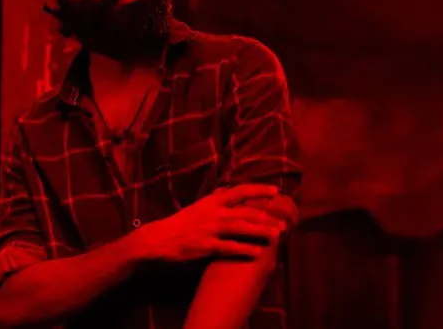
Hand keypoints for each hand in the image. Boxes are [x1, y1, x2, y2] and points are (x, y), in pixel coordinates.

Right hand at [132, 184, 285, 262]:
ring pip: (241, 228)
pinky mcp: (206, 246)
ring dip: (261, 231)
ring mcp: (210, 230)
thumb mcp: (198, 207)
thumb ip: (214, 200)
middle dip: (266, 216)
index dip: (258, 189)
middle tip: (283, 222)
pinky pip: (230, 247)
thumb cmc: (180, 223)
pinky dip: (245, 249)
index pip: (239, 191)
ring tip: (277, 235)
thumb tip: (227, 191)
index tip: (275, 191)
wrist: (159, 239)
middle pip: (245, 211)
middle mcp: (213, 213)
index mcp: (211, 201)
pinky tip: (257, 253)